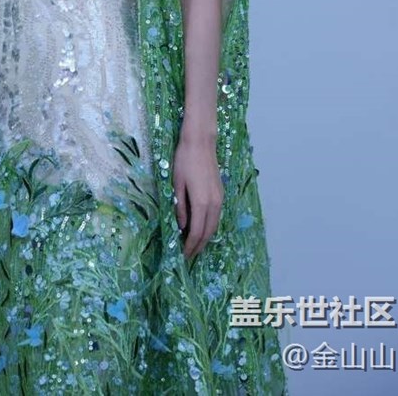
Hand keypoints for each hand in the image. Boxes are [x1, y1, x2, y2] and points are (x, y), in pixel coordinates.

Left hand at [172, 128, 223, 259]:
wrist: (201, 142)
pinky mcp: (221, 193)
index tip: (183, 255)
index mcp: (201, 202)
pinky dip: (210, 226)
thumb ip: (180, 207)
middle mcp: (214, 203)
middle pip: (208, 232)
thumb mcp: (177, 184)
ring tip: (194, 245)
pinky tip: (201, 227)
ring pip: (215, 225)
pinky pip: (217, 216)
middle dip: (199, 246)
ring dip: (205, 237)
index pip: (196, 232)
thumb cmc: (185, 160)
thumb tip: (181, 226)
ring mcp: (220, 198)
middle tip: (189, 255)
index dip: (190, 246)